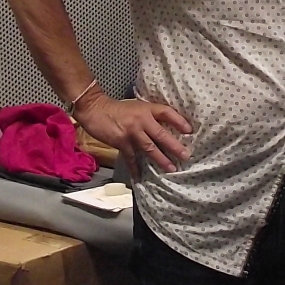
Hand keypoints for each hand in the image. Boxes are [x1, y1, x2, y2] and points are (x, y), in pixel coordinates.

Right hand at [75, 94, 193, 172]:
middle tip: (186, 155)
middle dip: (174, 146)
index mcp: (147, 109)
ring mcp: (132, 131)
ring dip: (161, 159)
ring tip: (171, 168)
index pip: (167, 112)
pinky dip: (135, 168)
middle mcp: (142, 120)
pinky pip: (131, 157)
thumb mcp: (136, 107)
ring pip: (150, 148)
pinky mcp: (121, 141)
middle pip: (161, 134)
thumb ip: (148, 116)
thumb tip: (162, 128)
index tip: (190, 130)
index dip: (179, 121)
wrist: (95, 109)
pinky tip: (139, 177)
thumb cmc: (117, 108)